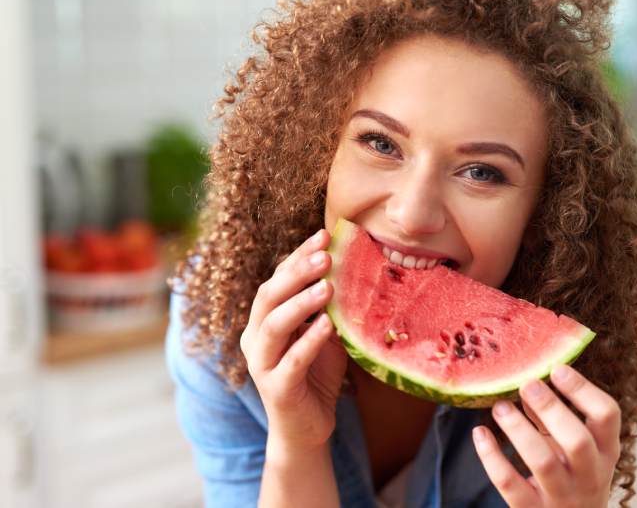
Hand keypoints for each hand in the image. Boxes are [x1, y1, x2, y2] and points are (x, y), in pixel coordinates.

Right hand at [240, 228, 347, 449]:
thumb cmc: (316, 375)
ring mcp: (261, 364)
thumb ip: (328, 307)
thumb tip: (352, 267)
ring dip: (301, 302)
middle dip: (296, 272)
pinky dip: (309, 341)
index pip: (277, 279)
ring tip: (328, 286)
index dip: (298, 256)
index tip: (323, 235)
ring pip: (273, 325)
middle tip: (325, 255)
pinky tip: (328, 326)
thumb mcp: (324, 334)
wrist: (307, 428)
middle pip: (268, 296)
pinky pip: (292, 361)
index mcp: (263, 320)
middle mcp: (255, 338)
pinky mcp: (276, 389)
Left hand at [472, 364, 620, 507]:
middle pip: (578, 441)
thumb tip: (529, 383)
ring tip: (500, 406)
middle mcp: (589, 476)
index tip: (557, 369)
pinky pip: (510, 484)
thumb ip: (554, 419)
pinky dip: (492, 456)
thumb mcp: (572, 449)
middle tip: (527, 385)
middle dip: (551, 409)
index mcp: (605, 452)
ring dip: (518, 429)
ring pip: (543, 463)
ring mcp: (562, 497)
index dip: (583, 389)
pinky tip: (480, 433)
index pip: (607, 415)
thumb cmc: (571, 478)